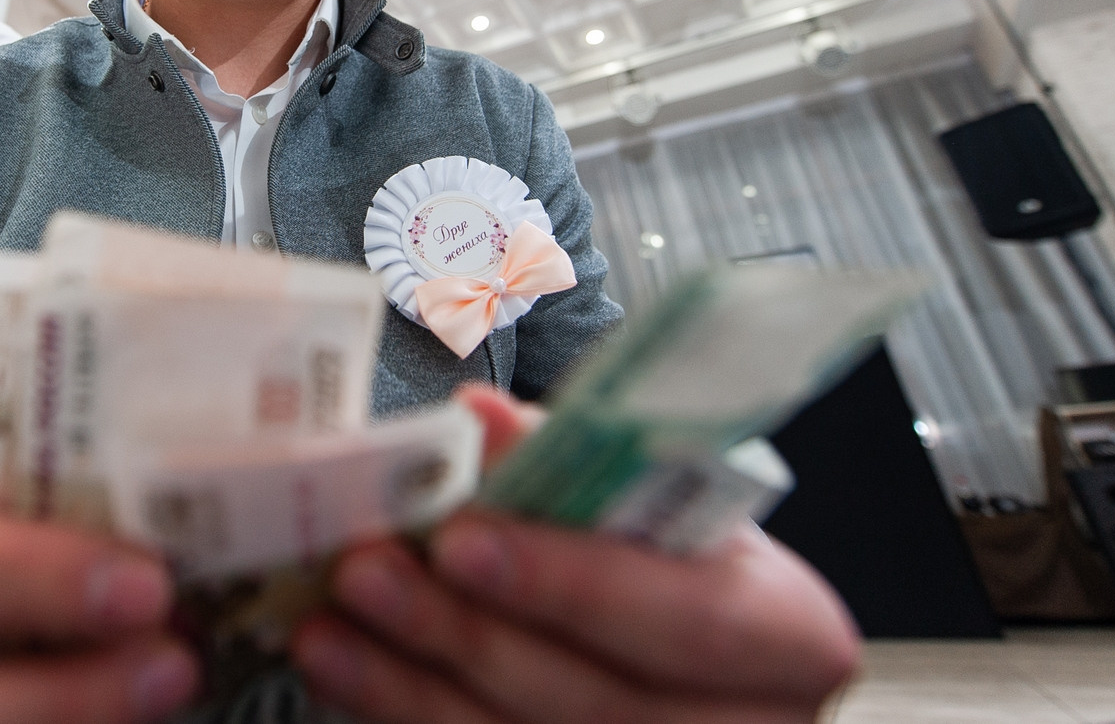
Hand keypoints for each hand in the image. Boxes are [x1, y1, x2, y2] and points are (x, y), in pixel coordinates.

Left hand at [291, 386, 860, 723]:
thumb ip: (574, 458)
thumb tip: (479, 420)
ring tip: (327, 623)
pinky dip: (407, 718)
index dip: (572, 583)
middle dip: (464, 634)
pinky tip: (347, 672)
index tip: (463, 540)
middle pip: (594, 703)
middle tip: (365, 571)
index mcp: (787, 635)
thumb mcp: (658, 499)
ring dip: (409, 686)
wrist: (688, 660)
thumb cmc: (676, 561)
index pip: (688, 618)